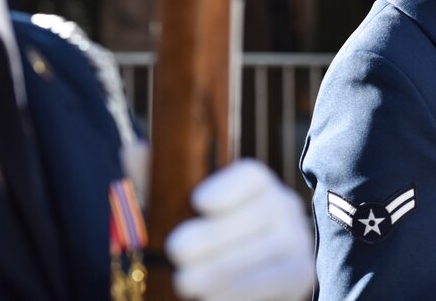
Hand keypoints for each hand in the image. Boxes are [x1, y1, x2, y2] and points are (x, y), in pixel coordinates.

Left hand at [166, 159, 313, 300]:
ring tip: (186, 282)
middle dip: (215, 235)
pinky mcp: (303, 273)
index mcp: (256, 185)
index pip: (251, 175)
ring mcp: (298, 238)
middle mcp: (283, 204)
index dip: (228, 186)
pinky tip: (213, 298)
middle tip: (177, 251)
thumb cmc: (199, 251)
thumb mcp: (174, 218)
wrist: (226, 290)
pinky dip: (245, 290)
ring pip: (266, 249)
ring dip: (224, 269)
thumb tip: (133, 150)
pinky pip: (278, 279)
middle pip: (257, 212)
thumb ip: (157, 187)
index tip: (198, 201)